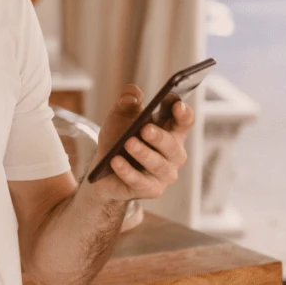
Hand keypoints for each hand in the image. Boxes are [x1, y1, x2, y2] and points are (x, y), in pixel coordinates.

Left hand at [88, 85, 194, 203]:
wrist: (102, 168)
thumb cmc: (118, 138)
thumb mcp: (119, 116)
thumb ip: (127, 101)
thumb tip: (132, 94)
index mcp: (170, 132)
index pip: (183, 122)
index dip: (183, 114)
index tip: (177, 105)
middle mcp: (173, 155)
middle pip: (172, 146)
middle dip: (159, 137)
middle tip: (145, 128)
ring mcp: (164, 174)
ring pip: (158, 165)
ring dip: (143, 153)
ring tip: (128, 143)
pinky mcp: (150, 190)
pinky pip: (140, 181)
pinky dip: (127, 171)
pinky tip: (115, 161)